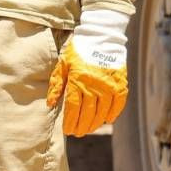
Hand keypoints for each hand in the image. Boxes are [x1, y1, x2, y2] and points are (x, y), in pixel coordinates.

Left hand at [47, 9, 129, 136]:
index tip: (66, 130)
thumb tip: (49, 104)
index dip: (70, 121)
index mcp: (77, 80)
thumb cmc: (77, 51)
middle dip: (81, 125)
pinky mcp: (120, 84)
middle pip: (87, 112)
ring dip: (95, 123)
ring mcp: (109, 86)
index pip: (72, 107)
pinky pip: (118, 104)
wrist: (100, 37)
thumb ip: (56, 84)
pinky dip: (113, 114)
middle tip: (76, 133)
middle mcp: (94, 85)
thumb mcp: (62, 64)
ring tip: (88, 130)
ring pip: (102, 111)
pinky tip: (106, 120)